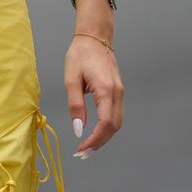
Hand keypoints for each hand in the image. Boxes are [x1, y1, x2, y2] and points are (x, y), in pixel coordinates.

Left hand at [65, 36, 122, 156]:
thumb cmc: (80, 54)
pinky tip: (94, 133)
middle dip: (99, 143)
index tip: (81, 148)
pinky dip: (106, 128)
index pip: (105, 123)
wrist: (94, 37)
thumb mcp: (71, 79)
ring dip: (104, 137)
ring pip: (117, 123)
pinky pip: (115, 115)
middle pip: (114, 127)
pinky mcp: (118, 92)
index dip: (94, 140)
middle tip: (82, 153)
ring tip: (87, 147)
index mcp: (106, 90)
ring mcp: (120, 92)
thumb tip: (79, 129)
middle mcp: (117, 93)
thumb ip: (75, 105)